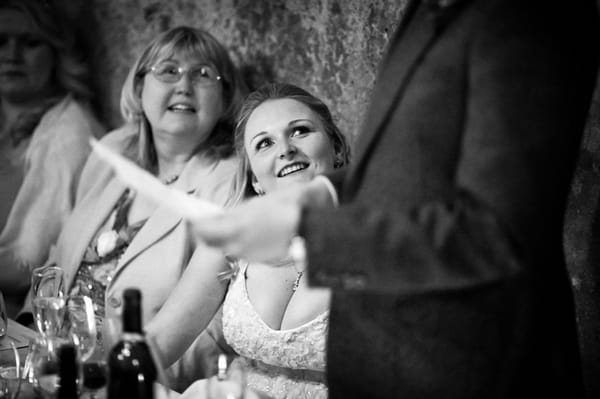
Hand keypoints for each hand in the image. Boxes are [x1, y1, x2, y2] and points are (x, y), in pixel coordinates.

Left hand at [192, 179, 333, 262]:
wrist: (321, 216)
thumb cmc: (291, 202)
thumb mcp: (259, 203)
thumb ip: (235, 214)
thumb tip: (215, 219)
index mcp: (239, 227)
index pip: (206, 231)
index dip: (197, 226)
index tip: (194, 219)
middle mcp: (244, 245)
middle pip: (215, 244)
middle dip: (210, 234)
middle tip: (209, 223)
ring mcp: (256, 255)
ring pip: (231, 249)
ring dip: (227, 240)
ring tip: (231, 226)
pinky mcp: (268, 261)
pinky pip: (248, 254)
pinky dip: (244, 245)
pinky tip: (252, 235)